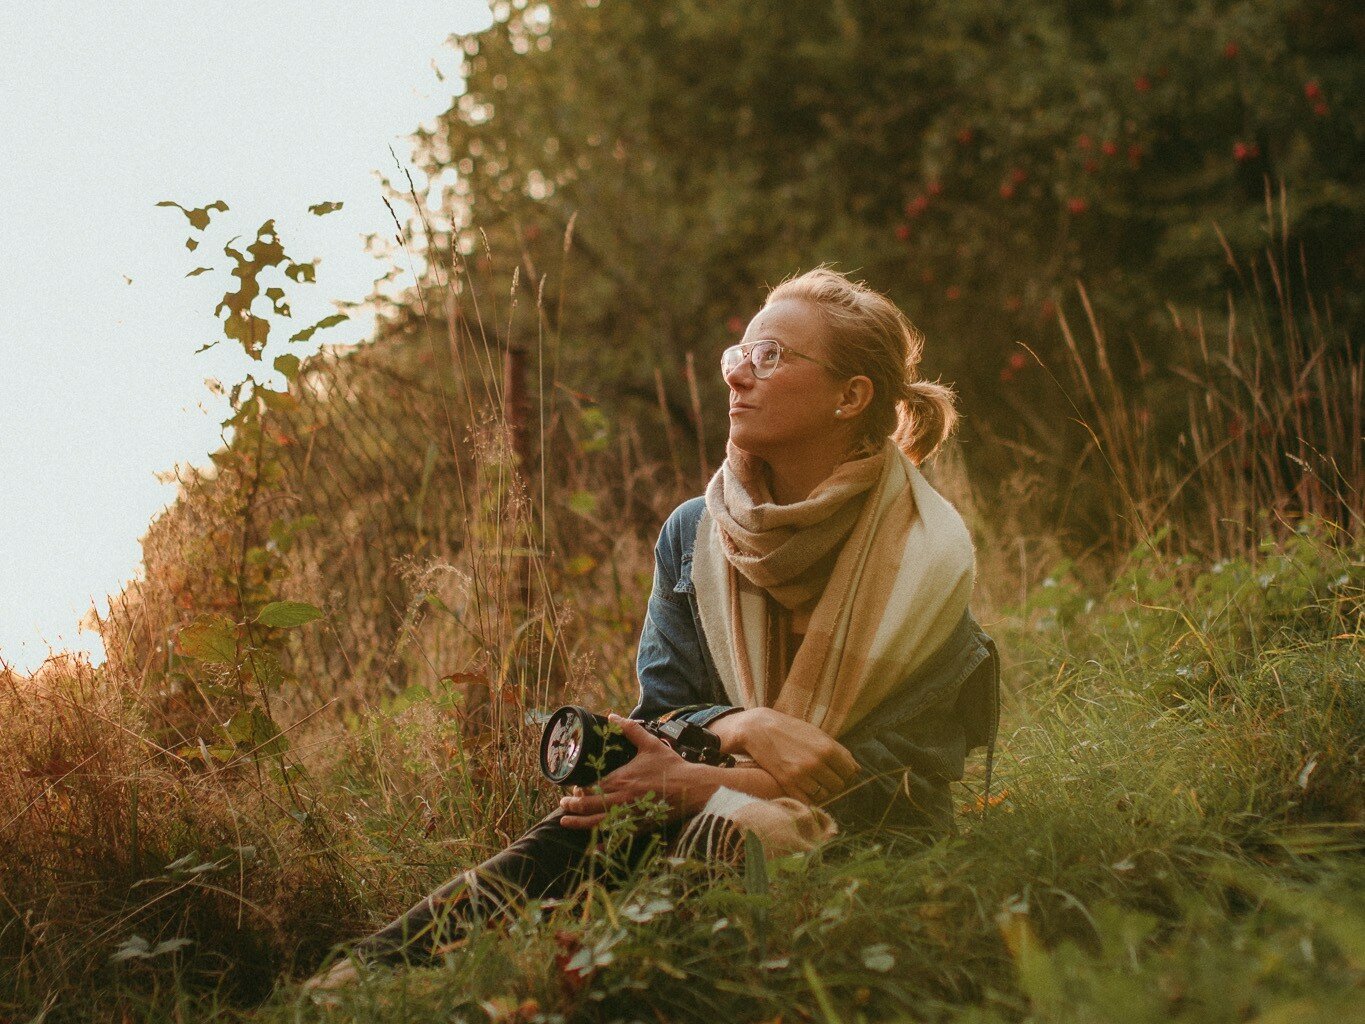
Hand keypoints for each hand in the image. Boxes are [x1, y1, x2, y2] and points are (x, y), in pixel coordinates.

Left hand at [557, 714, 706, 829]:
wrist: (692, 789)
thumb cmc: (671, 767)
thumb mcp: (650, 744)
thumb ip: (630, 730)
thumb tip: (613, 716)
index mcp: (621, 779)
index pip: (591, 786)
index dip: (578, 788)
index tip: (573, 788)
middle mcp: (621, 800)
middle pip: (589, 805)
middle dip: (572, 805)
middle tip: (562, 804)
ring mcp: (629, 816)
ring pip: (597, 823)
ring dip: (578, 823)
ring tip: (565, 822)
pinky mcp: (639, 827)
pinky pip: (617, 838)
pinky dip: (603, 844)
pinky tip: (593, 849)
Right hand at [716, 707, 860, 804]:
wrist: (759, 729)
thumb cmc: (790, 729)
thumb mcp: (817, 734)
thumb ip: (838, 751)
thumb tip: (857, 769)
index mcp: (827, 748)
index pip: (850, 772)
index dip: (846, 773)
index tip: (838, 772)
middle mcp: (817, 762)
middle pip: (839, 786)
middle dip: (833, 783)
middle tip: (824, 777)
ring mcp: (802, 774)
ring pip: (824, 795)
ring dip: (820, 790)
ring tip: (812, 781)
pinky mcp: (787, 783)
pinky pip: (807, 800)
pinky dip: (807, 797)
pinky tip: (803, 787)